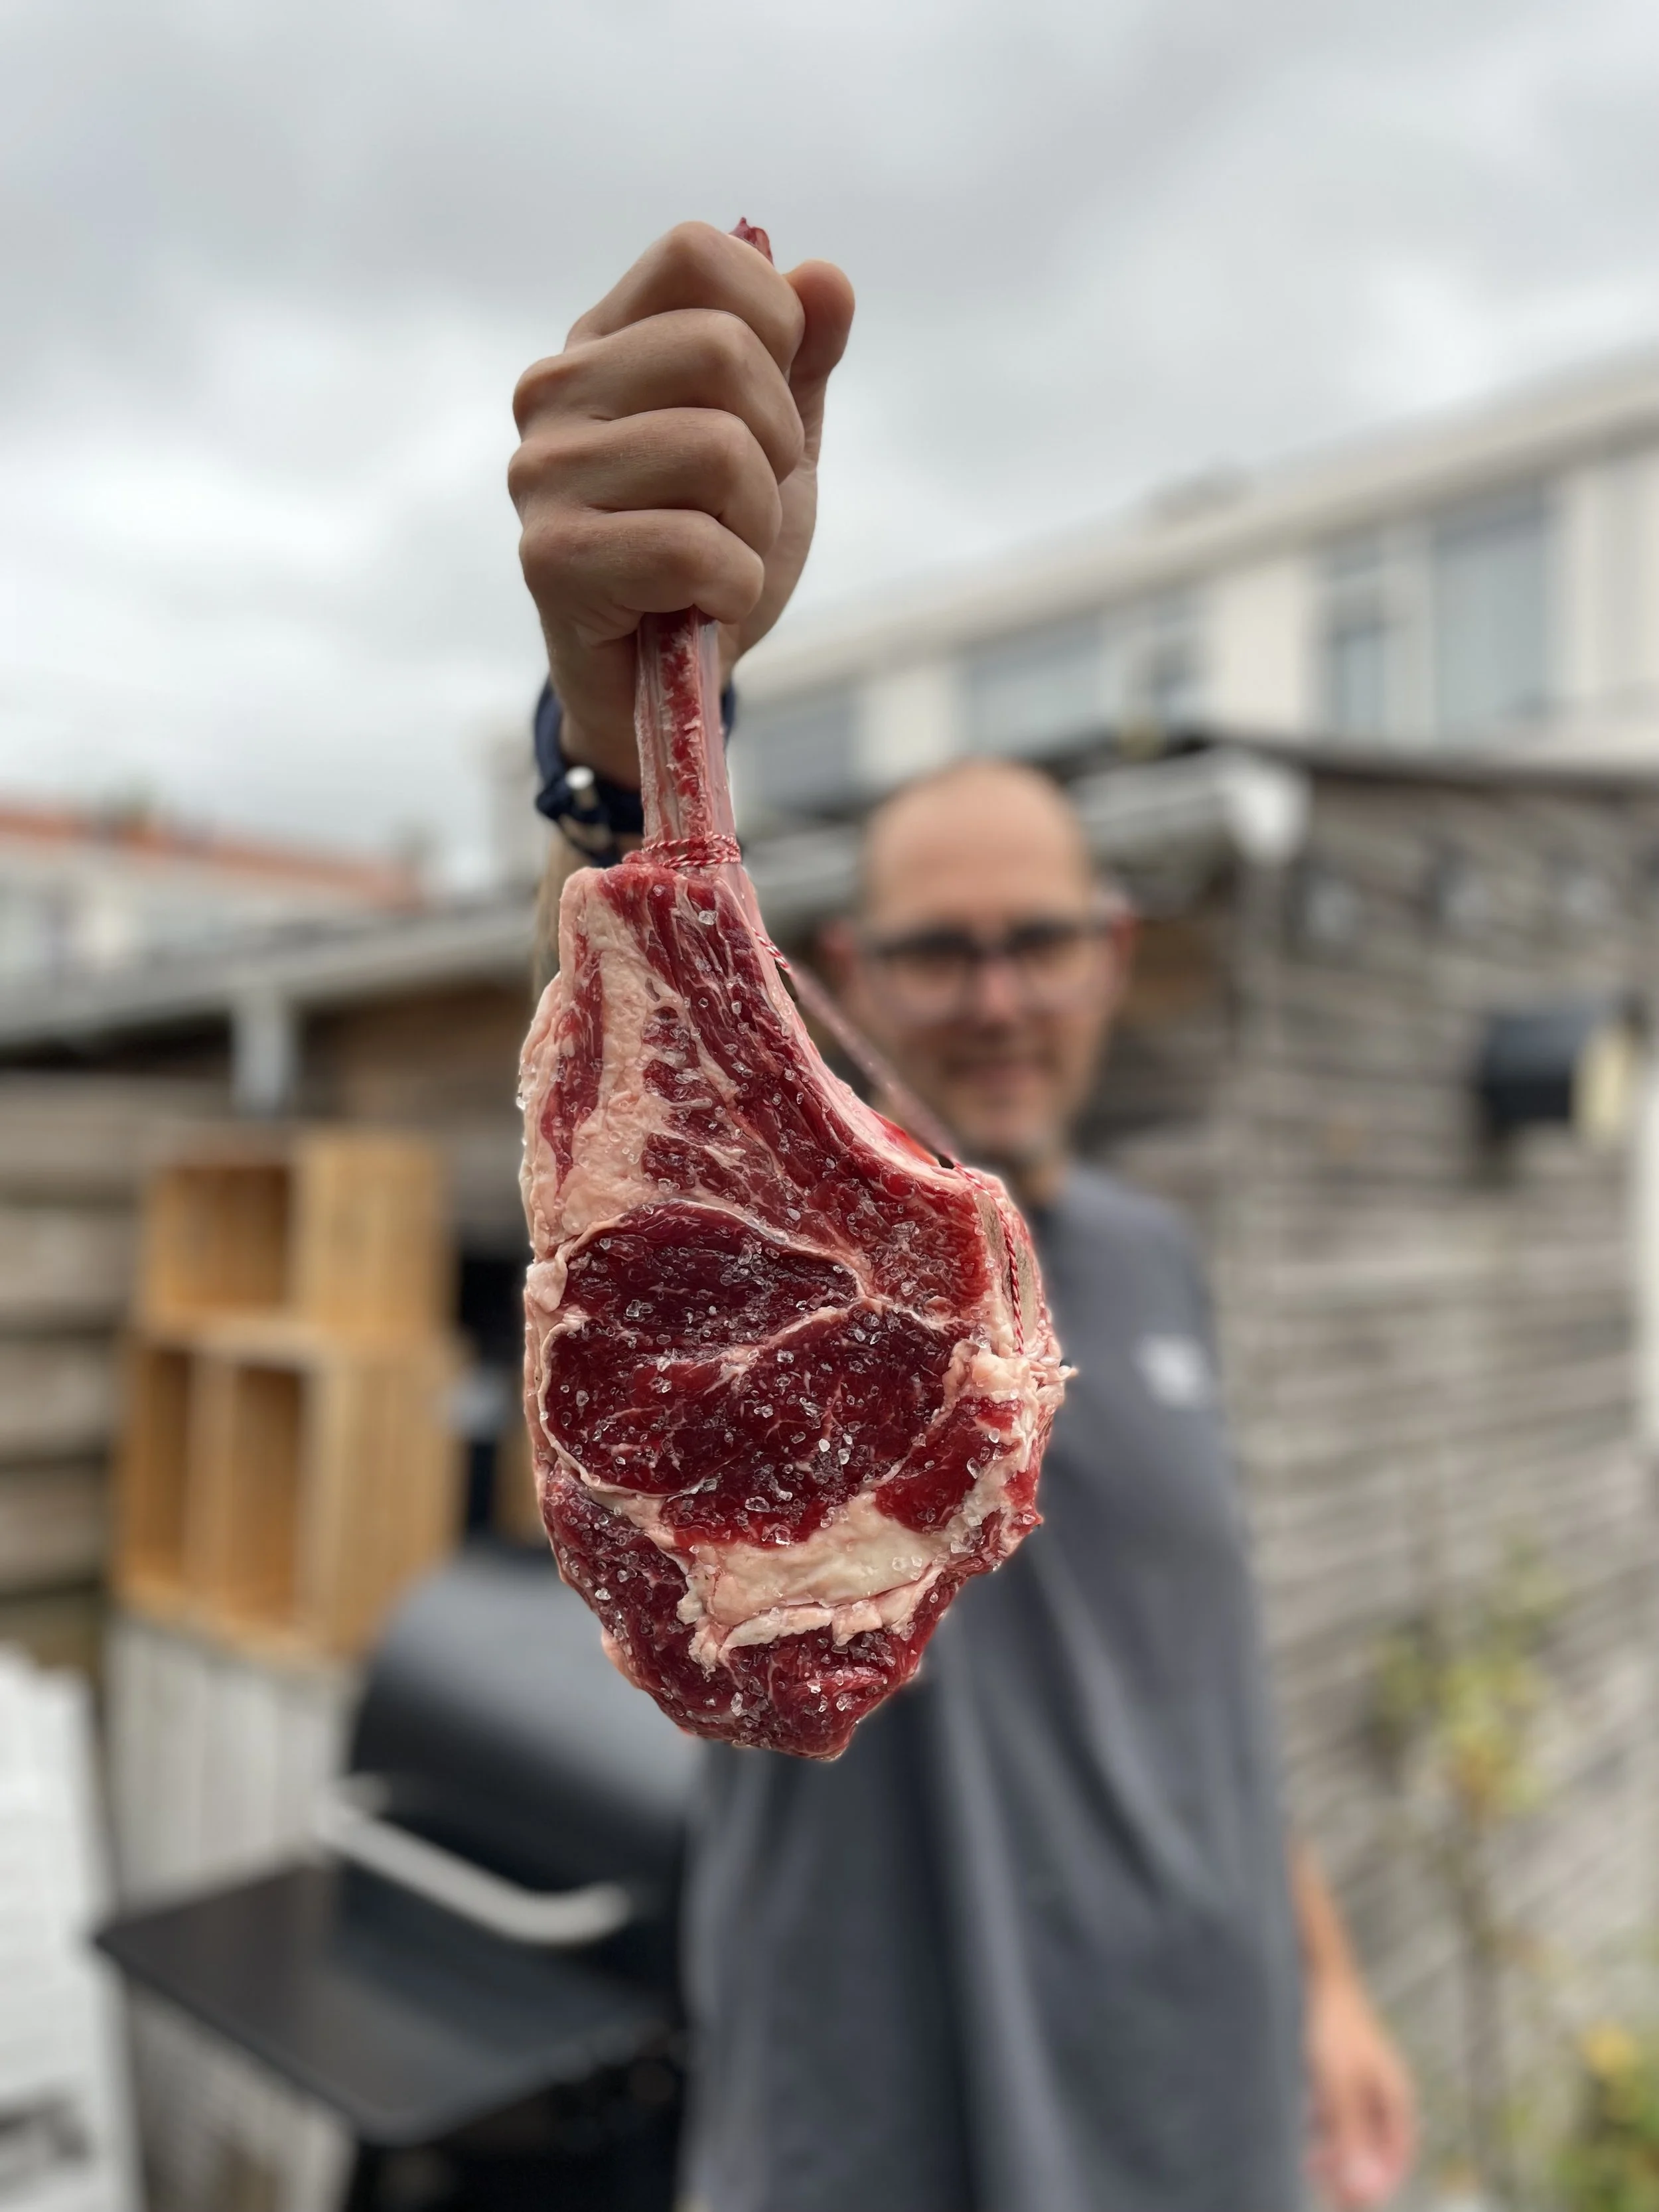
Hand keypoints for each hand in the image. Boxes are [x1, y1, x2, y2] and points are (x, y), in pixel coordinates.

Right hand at [509, 221, 855, 786]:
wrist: (664, 684)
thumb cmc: (713, 553)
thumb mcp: (777, 448)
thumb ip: (802, 361)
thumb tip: (827, 278)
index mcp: (606, 340)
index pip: (699, 253)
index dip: (772, 323)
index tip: (767, 405)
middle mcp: (556, 389)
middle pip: (722, 349)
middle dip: (778, 442)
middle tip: (750, 503)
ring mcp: (542, 472)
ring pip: (716, 449)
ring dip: (756, 524)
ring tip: (723, 555)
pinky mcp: (550, 558)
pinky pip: (690, 547)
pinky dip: (733, 586)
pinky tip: (706, 604)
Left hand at [1306, 1972, 1415, 2207]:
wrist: (1314, 1969)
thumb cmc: (1330, 2026)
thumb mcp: (1338, 2087)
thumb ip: (1350, 2139)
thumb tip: (1364, 2193)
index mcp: (1394, 2096)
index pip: (1396, 2155)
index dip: (1377, 2183)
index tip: (1350, 2202)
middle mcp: (1381, 2088)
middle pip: (1373, 2143)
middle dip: (1352, 2170)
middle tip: (1325, 2188)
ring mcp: (1358, 2075)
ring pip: (1351, 2125)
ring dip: (1334, 2148)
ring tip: (1307, 2162)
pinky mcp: (1335, 2064)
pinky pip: (1333, 2106)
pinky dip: (1320, 2123)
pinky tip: (1301, 2125)